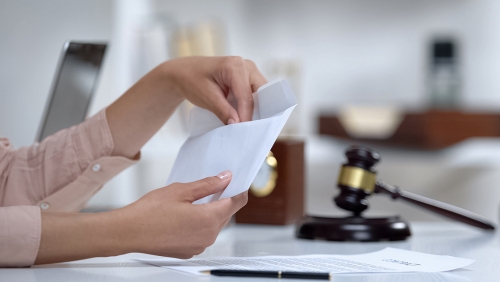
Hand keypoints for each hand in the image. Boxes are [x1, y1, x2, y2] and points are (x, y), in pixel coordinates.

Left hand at [107, 56, 266, 158]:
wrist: (178, 74)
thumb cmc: (188, 80)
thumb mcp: (203, 96)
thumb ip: (222, 109)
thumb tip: (237, 123)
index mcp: (234, 65)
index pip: (247, 93)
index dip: (247, 113)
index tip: (246, 131)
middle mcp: (244, 67)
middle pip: (259, 93)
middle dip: (258, 113)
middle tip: (257, 135)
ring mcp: (245, 75)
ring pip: (258, 97)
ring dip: (255, 114)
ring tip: (253, 134)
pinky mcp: (242, 84)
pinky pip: (251, 99)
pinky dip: (249, 112)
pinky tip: (246, 127)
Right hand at [117, 170, 246, 257]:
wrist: (128, 232)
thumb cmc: (149, 212)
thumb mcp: (181, 190)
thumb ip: (208, 185)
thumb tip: (225, 179)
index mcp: (209, 219)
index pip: (236, 203)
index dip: (239, 190)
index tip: (237, 182)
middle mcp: (208, 236)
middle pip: (225, 214)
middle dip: (222, 200)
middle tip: (214, 186)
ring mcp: (199, 246)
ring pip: (214, 225)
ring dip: (210, 212)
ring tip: (194, 200)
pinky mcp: (189, 251)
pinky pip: (202, 235)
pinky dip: (200, 224)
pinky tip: (186, 214)